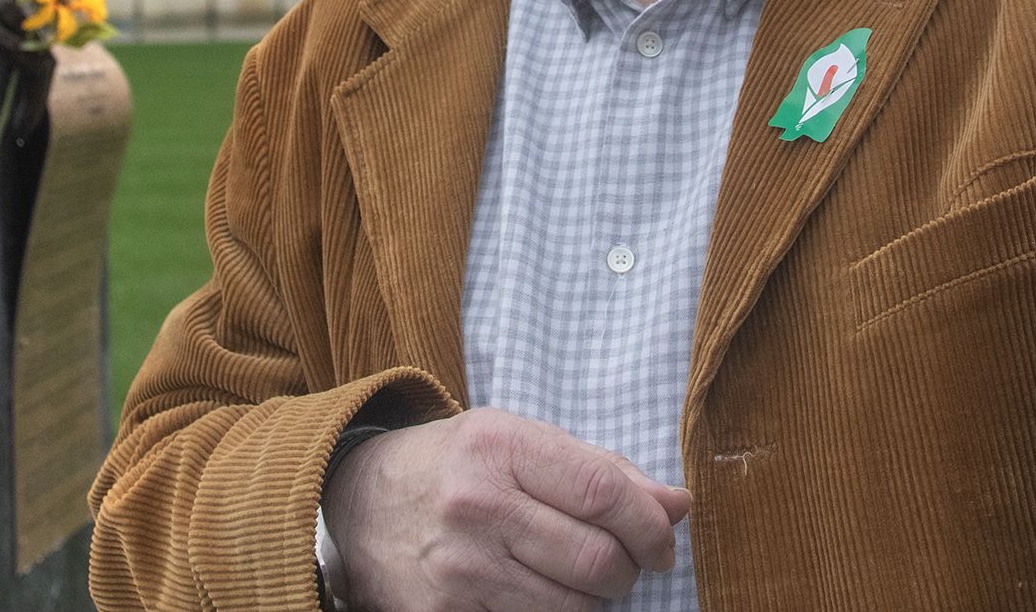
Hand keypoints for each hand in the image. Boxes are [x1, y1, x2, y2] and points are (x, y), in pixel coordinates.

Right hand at [324, 408, 692, 610]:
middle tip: (624, 564)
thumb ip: (602, 471)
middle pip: (596, 560)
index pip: (604, 493)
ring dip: (592, 600)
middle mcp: (476, 506)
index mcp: (499, 446)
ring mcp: (457, 569)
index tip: (662, 540)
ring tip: (576, 576)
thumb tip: (677, 506)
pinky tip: (539, 594)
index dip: (650, 526)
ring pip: (572, 609)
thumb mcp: (519, 441)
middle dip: (628, 570)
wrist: (358, 500)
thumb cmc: (456, 465)